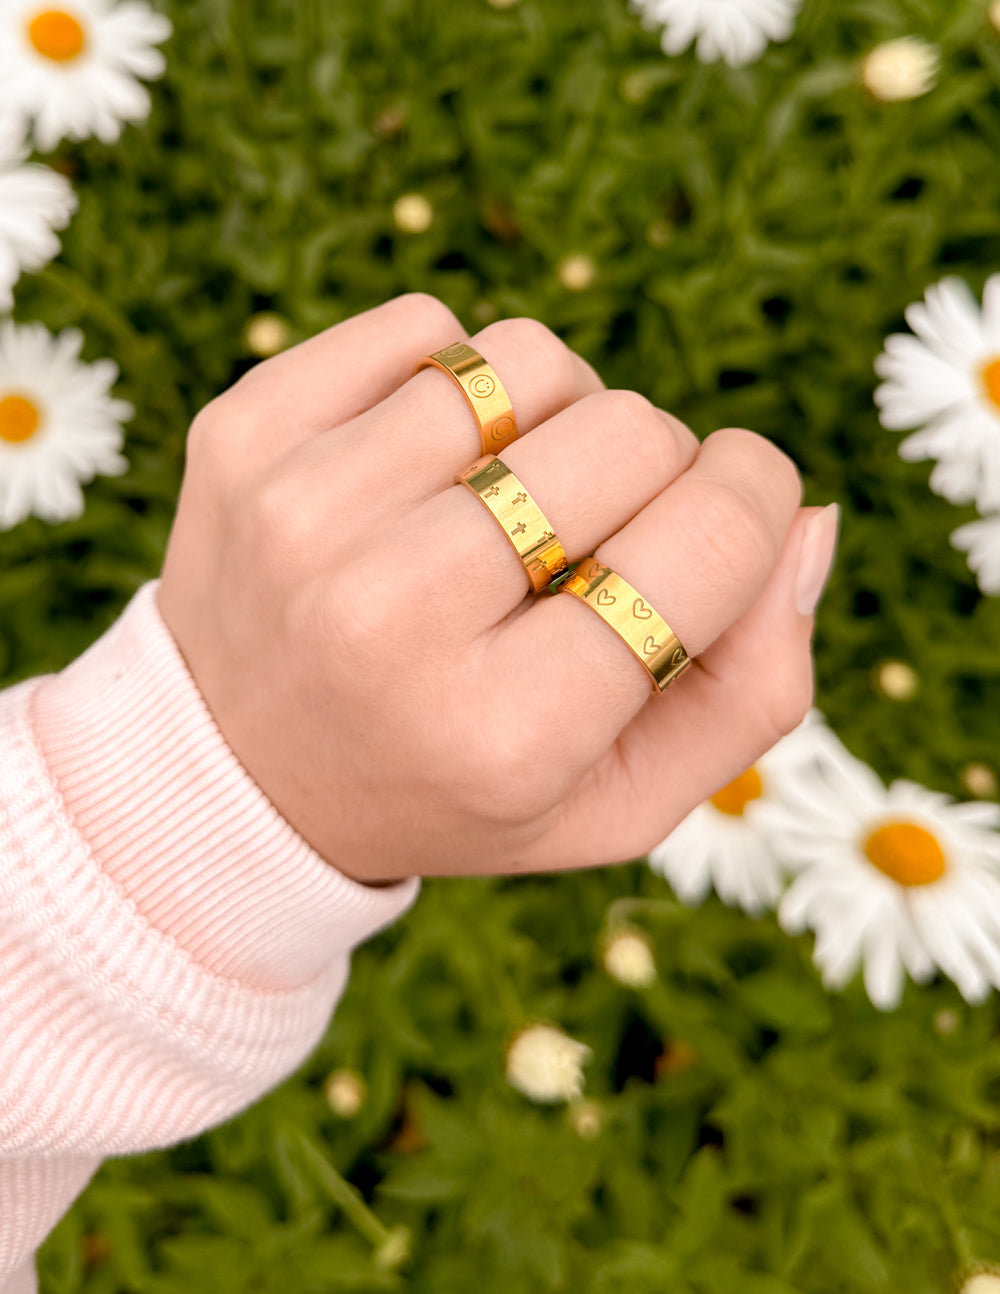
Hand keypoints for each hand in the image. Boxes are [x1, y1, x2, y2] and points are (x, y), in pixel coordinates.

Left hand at [157, 294, 832, 882]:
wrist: (234, 771)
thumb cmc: (453, 784)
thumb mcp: (616, 800)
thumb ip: (750, 690)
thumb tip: (804, 518)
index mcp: (504, 732)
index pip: (706, 539)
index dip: (752, 501)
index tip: (727, 512)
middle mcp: (389, 619)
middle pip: (629, 430)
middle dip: (651, 469)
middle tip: (592, 535)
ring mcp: (300, 513)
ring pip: (530, 357)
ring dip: (554, 419)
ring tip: (506, 503)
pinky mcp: (243, 432)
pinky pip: (425, 325)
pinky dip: (456, 382)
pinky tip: (423, 473)